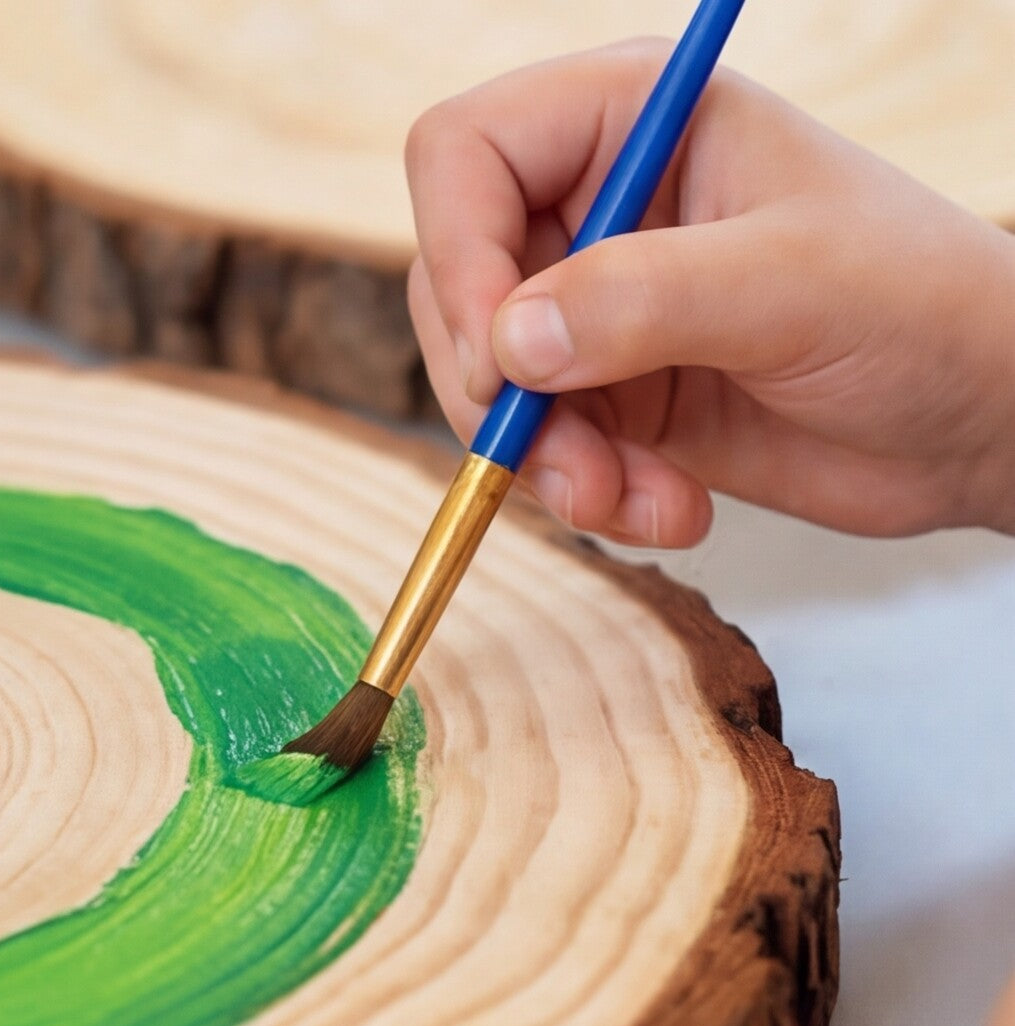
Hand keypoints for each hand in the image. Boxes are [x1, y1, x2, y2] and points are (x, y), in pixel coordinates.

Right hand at [405, 42, 1014, 546]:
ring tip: (629, 499)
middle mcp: (598, 212)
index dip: (457, 252)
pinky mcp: (612, 400)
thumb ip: (643, 299)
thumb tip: (507, 347)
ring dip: (546, 461)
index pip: (467, 155)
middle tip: (558, 456)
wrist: (973, 424)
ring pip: (491, 387)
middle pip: (457, 285)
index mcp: (632, 124)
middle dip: (499, 390)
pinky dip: (587, 495)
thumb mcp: (788, 283)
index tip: (497, 357)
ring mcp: (600, 312)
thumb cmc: (920, 306)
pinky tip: (667, 508)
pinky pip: (542, 452)